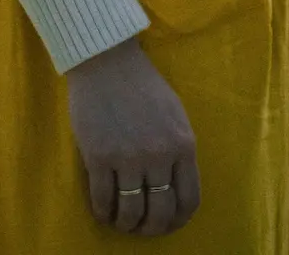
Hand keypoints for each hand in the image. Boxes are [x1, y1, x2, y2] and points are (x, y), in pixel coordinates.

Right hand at [66, 36, 199, 236]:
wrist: (106, 59)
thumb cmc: (141, 83)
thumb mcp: (175, 114)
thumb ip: (178, 148)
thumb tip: (175, 186)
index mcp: (183, 144)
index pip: (189, 200)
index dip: (179, 220)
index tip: (168, 222)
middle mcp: (159, 155)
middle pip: (160, 213)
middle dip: (152, 228)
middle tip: (142, 227)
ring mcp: (128, 157)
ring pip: (131, 213)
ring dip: (126, 224)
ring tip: (121, 221)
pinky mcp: (99, 157)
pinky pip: (103, 201)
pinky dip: (103, 213)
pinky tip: (103, 211)